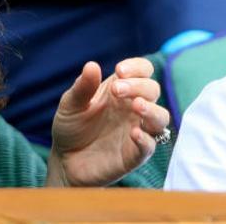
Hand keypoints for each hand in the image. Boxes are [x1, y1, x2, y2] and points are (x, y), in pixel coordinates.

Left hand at [46, 58, 170, 186]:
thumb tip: (92, 65)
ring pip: (161, 117)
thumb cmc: (71, 128)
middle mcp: (133, 108)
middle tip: (116, 90)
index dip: (137, 67)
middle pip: (153, 89)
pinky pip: (150, 146)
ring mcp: (137, 130)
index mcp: (121, 90)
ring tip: (137, 105)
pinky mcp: (135, 155)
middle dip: (138, 86)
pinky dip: (145, 139)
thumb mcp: (70, 105)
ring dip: (152, 109)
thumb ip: (82, 87)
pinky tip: (134, 133)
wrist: (64, 161)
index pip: (143, 70)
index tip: (120, 70)